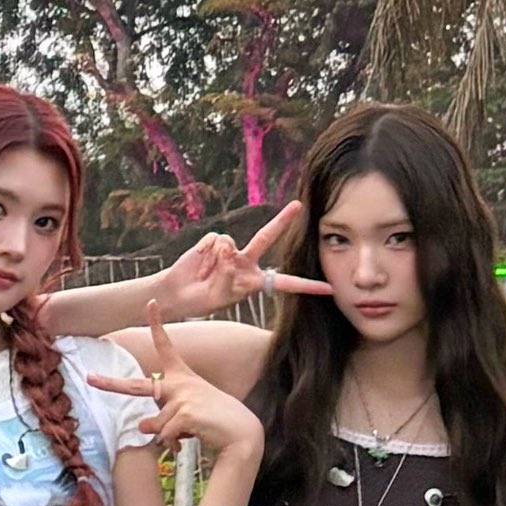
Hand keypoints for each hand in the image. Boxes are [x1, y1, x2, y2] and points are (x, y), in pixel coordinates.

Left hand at [81, 319, 258, 459]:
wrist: (243, 434)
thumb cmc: (215, 422)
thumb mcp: (185, 416)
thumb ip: (160, 419)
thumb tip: (140, 426)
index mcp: (182, 377)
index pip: (166, 346)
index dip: (157, 324)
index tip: (149, 303)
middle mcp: (180, 383)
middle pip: (136, 386)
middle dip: (110, 384)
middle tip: (89, 379)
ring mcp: (182, 396)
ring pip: (155, 424)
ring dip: (167, 437)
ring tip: (190, 434)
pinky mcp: (185, 412)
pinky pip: (165, 435)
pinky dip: (172, 444)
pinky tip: (192, 440)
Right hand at [136, 204, 332, 321]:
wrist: (176, 293)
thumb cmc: (202, 299)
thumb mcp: (219, 295)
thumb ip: (227, 273)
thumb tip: (228, 246)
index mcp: (255, 281)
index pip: (285, 283)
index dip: (306, 286)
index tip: (329, 289)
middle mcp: (247, 262)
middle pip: (267, 237)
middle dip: (282, 221)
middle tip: (298, 205)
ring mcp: (230, 250)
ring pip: (229, 244)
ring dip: (216, 260)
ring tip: (205, 273)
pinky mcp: (213, 242)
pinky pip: (215, 240)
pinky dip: (206, 252)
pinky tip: (199, 262)